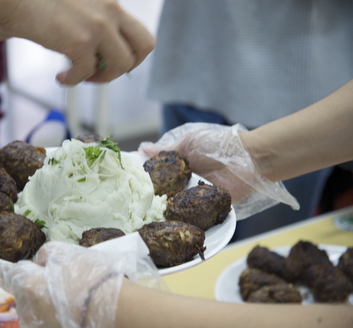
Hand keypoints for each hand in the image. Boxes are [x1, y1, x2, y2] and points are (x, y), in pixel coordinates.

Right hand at [0, 0, 154, 84]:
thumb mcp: (77, 0)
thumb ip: (93, 16)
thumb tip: (97, 50)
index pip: (136, 29)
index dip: (126, 49)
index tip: (107, 57)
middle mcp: (111, 10)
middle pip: (145, 46)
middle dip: (128, 65)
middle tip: (106, 71)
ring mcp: (98, 26)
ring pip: (122, 65)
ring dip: (103, 78)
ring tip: (82, 76)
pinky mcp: (80, 42)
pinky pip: (87, 74)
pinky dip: (73, 81)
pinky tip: (61, 77)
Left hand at [0, 241, 126, 327]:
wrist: (116, 309)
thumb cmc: (92, 279)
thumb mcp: (65, 251)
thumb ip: (44, 254)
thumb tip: (40, 263)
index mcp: (25, 285)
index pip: (4, 275)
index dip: (14, 269)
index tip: (24, 268)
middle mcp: (26, 311)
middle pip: (23, 294)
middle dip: (37, 287)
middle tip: (62, 281)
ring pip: (37, 310)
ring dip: (48, 303)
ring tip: (73, 297)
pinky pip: (49, 322)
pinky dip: (58, 316)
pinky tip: (76, 310)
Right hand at [137, 123, 299, 219]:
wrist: (248, 160)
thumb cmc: (218, 146)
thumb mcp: (188, 143)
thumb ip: (166, 151)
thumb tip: (141, 148)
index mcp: (177, 171)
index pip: (154, 179)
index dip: (139, 183)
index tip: (123, 186)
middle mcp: (183, 188)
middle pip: (159, 198)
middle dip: (143, 203)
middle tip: (125, 207)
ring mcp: (193, 203)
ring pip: (171, 213)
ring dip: (158, 216)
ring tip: (137, 222)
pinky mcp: (206, 215)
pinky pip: (190, 223)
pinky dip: (178, 226)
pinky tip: (161, 228)